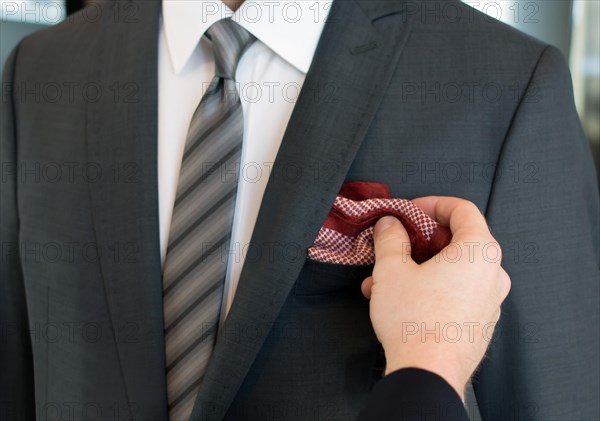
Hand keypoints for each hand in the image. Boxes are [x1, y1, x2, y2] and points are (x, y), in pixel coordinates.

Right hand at [361, 196, 510, 399]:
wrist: (428, 374)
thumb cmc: (415, 321)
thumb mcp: (391, 269)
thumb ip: (390, 238)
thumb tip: (390, 225)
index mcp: (479, 251)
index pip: (463, 209)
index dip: (432, 204)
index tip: (410, 210)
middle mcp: (492, 274)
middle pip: (457, 240)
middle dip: (418, 241)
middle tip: (394, 244)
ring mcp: (489, 300)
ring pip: (452, 269)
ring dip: (417, 267)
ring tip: (383, 279)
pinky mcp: (480, 322)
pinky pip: (455, 292)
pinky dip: (429, 287)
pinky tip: (398, 299)